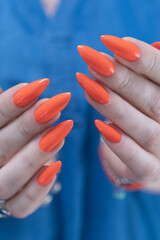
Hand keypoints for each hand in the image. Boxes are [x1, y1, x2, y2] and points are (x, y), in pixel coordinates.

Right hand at [0, 78, 71, 217]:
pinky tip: (55, 168)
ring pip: (8, 180)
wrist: (13, 165)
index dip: (12, 104)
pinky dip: (37, 190)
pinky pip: (21, 206)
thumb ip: (12, 108)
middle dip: (28, 125)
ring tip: (61, 132)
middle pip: (0, 148)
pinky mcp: (12, 207)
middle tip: (55, 106)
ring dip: (35, 155)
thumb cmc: (13, 134)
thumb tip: (30, 88)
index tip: (40, 86)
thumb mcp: (10, 120)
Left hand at [77, 36, 159, 191]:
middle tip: (93, 61)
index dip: (142, 58)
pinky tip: (99, 125)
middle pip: (153, 100)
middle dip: (121, 79)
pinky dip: (119, 144)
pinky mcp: (151, 171)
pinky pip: (138, 161)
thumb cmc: (145, 113)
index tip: (111, 43)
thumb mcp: (145, 90)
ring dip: (114, 107)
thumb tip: (117, 49)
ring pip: (144, 129)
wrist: (149, 152)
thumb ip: (139, 74)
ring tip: (87, 85)